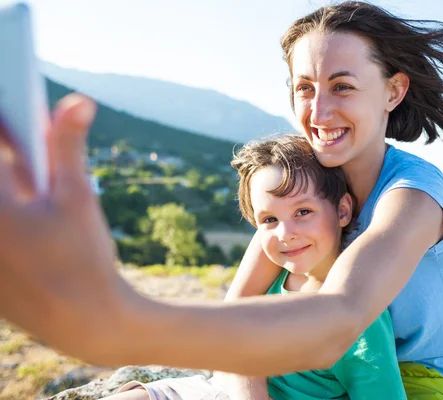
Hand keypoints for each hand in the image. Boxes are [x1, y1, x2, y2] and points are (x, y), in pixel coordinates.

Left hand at [0, 94, 138, 363]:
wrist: (87, 322)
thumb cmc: (85, 258)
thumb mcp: (78, 197)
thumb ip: (68, 145)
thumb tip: (78, 101)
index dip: (4, 129)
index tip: (13, 108)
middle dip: (12, 162)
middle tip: (26, 145)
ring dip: (10, 186)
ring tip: (27, 181)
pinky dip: (9, 214)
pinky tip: (24, 217)